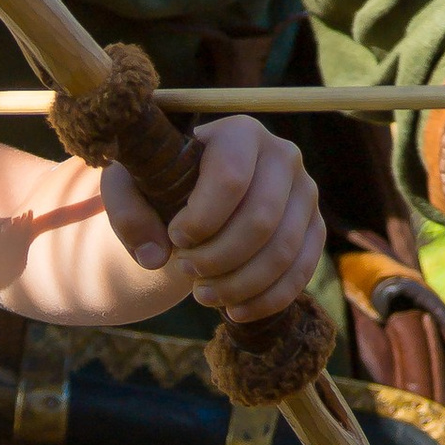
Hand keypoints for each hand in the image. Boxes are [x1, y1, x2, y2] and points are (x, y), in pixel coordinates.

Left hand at [102, 118, 322, 322]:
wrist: (200, 193)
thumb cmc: (162, 183)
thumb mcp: (131, 186)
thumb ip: (129, 214)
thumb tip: (153, 257)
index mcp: (240, 133)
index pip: (230, 179)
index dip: (201, 220)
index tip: (176, 237)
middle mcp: (283, 155)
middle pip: (260, 220)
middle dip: (218, 258)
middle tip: (185, 270)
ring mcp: (306, 193)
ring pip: (282, 251)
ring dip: (239, 284)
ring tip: (203, 295)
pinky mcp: (315, 228)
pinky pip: (301, 271)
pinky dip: (267, 299)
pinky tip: (234, 311)